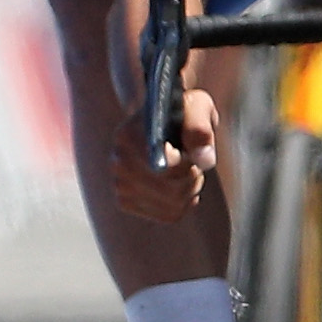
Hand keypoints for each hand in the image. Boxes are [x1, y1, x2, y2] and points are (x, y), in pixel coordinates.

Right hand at [113, 87, 217, 223]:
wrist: (161, 122)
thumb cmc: (182, 112)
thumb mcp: (197, 106)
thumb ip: (200, 128)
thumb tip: (204, 160)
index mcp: (128, 135)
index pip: (164, 167)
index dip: (187, 165)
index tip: (190, 154)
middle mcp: (117, 161)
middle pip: (171, 189)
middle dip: (193, 177)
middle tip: (195, 162)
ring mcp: (120, 184)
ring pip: (172, 205)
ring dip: (191, 190)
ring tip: (189, 171)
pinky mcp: (126, 202)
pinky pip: (169, 215)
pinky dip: (183, 204)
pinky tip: (181, 186)